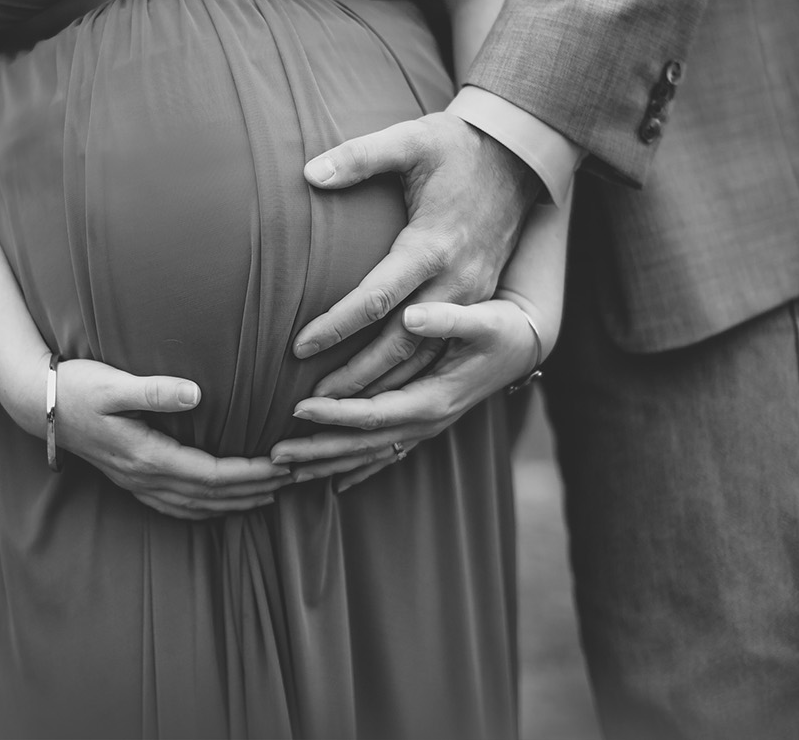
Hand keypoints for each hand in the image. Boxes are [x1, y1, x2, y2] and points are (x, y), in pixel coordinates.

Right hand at [0, 357, 293, 520]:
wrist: (37, 405)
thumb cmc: (76, 387)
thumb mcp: (113, 383)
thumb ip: (154, 390)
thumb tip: (197, 394)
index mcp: (146, 455)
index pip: (211, 474)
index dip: (249, 473)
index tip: (281, 464)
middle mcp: (143, 476)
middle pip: (210, 496)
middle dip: (253, 491)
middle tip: (292, 480)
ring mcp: (135, 482)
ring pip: (195, 505)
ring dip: (234, 503)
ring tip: (269, 495)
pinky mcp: (129, 477)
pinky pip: (175, 504)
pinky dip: (204, 508)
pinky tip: (218, 505)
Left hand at [271, 299, 542, 492]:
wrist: (525, 344)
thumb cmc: (503, 327)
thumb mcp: (483, 320)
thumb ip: (448, 320)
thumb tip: (411, 316)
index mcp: (434, 400)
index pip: (375, 414)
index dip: (336, 413)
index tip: (298, 408)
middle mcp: (427, 422)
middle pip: (363, 445)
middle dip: (318, 451)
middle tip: (273, 457)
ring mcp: (424, 428)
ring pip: (368, 455)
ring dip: (327, 463)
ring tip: (285, 473)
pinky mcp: (423, 423)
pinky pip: (383, 455)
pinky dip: (355, 468)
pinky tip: (332, 482)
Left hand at [293, 112, 538, 397]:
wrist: (521, 156)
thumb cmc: (458, 146)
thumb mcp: (411, 140)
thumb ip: (360, 156)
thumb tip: (310, 173)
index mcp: (432, 245)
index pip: (376, 298)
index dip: (335, 325)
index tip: (299, 346)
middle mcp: (455, 280)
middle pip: (400, 344)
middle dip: (356, 376)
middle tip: (311, 404)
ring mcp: (471, 294)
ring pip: (423, 356)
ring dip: (381, 386)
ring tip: (337, 411)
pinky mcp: (477, 299)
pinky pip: (439, 349)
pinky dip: (409, 377)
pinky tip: (380, 394)